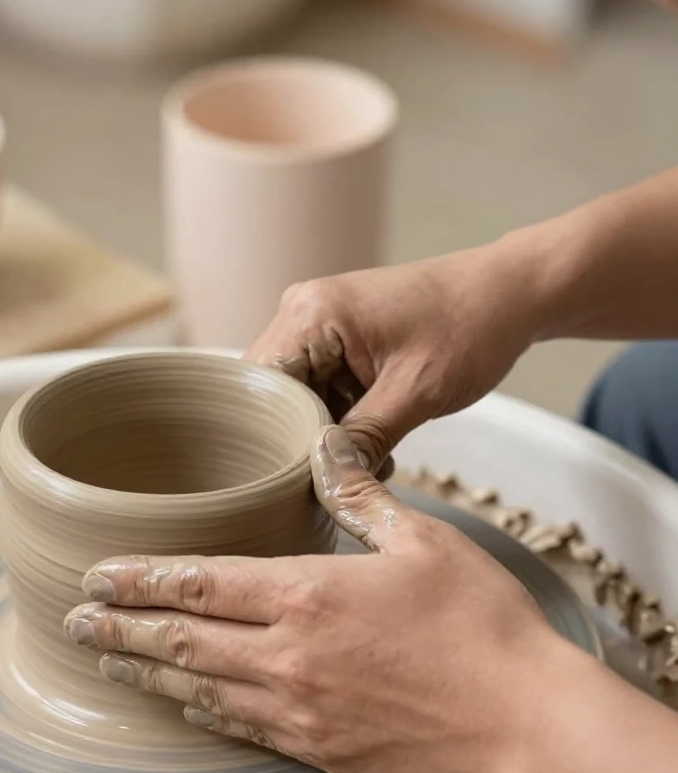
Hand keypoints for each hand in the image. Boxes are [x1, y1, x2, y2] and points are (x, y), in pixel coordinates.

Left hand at [64, 425, 576, 772]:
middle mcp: (287, 655)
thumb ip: (360, 494)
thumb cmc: (479, 624)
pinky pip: (242, 728)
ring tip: (106, 661)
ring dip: (148, 673)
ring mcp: (298, 708)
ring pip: (200, 689)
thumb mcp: (424, 539)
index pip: (199, 581)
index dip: (140, 578)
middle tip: (74, 623)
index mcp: (307, 594)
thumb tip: (325, 447)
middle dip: (122, 628)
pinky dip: (202, 712)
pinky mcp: (319, 749)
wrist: (524, 720)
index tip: (95, 575)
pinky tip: (182, 705)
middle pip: (182, 640)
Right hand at [245, 242, 543, 471]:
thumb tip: (324, 479)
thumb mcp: (416, 394)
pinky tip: (370, 439)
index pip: (260, 387)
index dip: (275, 435)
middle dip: (300, 435)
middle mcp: (302, 310)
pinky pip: (318, 383)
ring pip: (295, 393)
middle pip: (272, 391)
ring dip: (322, 429)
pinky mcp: (337, 333)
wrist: (511, 293)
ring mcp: (318, 319)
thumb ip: (362, 438)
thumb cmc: (471, 329)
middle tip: (334, 475)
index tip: (301, 475)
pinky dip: (338, 415)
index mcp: (312, 314)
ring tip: (364, 457)